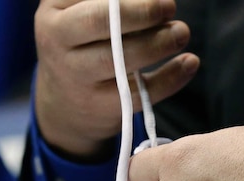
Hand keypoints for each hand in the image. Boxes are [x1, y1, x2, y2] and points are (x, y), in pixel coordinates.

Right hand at [34, 0, 198, 158]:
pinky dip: (171, 78)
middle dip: (142, 12)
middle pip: (101, 21)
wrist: (65, 103)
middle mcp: (57, 41)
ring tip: (181, 32)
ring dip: (158, 43)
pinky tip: (189, 63)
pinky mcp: (100, 107)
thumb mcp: (81, 12)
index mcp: (54, 10)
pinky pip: (139, 92)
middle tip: (169, 7)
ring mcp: (76, 77)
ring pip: (119, 59)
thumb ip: (111, 2)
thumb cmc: (83, 43)